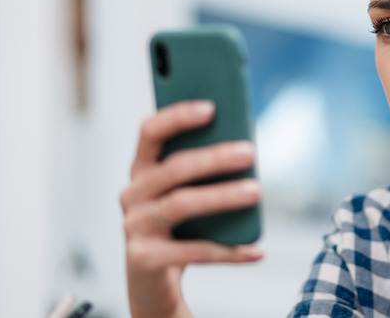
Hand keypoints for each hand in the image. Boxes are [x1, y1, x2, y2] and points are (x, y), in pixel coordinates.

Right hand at [120, 100, 262, 317]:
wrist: (154, 282)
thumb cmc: (178, 227)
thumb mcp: (188, 193)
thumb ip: (206, 169)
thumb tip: (244, 149)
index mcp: (143, 170)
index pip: (151, 132)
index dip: (177, 117)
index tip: (211, 107)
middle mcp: (132, 194)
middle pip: (174, 168)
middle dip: (214, 158)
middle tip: (250, 152)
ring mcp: (134, 227)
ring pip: (181, 204)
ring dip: (221, 196)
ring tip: (256, 191)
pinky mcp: (144, 259)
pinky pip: (193, 252)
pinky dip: (228, 251)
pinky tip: (256, 250)